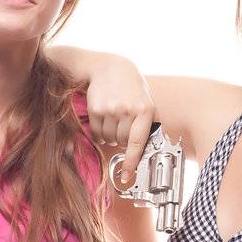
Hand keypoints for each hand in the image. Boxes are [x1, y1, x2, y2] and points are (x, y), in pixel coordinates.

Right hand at [84, 60, 155, 187]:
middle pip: (121, 142)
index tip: (126, 174)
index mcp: (145, 110)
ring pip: (108, 139)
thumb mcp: (145, 101)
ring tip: (113, 118)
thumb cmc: (130, 87)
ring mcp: (111, 109)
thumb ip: (146, 124)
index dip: (131, 161)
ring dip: (109, 135)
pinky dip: (99, 131)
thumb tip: (143, 150)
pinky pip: (96, 133)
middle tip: (122, 124)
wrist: (109, 67)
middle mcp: (128, 110)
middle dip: (121, 139)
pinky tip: (103, 117)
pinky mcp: (96, 109)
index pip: (137, 142)